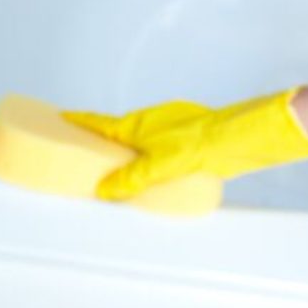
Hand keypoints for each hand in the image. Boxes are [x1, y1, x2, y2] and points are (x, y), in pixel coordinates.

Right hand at [60, 84, 307, 200]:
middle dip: (104, 139)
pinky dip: (152, 155)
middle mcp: (154, 121)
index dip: (82, 121)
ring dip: (130, 150)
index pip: (101, 123)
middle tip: (88, 151)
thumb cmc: (204, 143)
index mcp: (140, 124)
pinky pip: (161, 144)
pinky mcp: (191, 135)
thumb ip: (132, 178)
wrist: (243, 135)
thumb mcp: (160, 165)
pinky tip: (159, 170)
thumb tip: (105, 189)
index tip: (63, 117)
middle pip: (121, 130)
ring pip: (143, 138)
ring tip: (121, 169)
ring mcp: (173, 126)